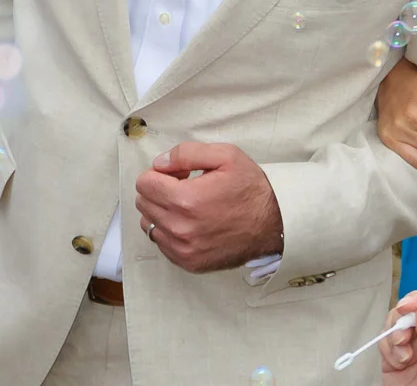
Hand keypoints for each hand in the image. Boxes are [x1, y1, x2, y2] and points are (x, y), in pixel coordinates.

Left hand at [132, 142, 282, 272]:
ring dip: (161, 212)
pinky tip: (191, 223)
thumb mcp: (226, 156)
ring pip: (149, 225)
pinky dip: (169, 231)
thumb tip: (160, 163)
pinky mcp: (189, 263)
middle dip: (159, 190)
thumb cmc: (251, 189)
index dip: (161, 173)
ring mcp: (183, 249)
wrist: (273, 224)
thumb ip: (187, 153)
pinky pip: (161, 244)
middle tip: (184, 187)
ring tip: (187, 206)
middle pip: (143, 204)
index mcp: (186, 200)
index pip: (144, 184)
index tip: (179, 174)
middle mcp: (180, 228)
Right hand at [381, 291, 416, 385]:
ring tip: (403, 356)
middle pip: (416, 305)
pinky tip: (399, 364)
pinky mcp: (399, 350)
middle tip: (402, 339)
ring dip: (395, 335)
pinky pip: (386, 337)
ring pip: (398, 318)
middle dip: (405, 320)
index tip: (406, 308)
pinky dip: (388, 349)